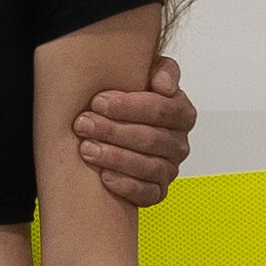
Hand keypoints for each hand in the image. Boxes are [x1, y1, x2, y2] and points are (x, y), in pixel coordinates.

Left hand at [74, 52, 194, 208]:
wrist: (120, 126)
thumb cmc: (132, 100)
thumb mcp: (147, 74)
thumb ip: (162, 71)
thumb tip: (162, 85)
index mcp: (182, 114)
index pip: (162, 109)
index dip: (129, 106)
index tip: (98, 101)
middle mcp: (179, 144)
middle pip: (150, 138)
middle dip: (113, 131)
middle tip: (83, 124)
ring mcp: (169, 169)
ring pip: (148, 167)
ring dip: (115, 157)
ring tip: (86, 148)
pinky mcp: (157, 191)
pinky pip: (147, 194)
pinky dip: (126, 186)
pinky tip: (104, 176)